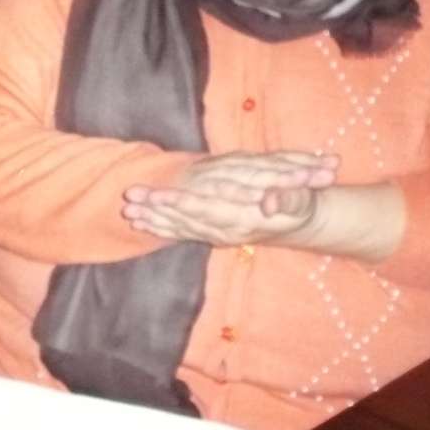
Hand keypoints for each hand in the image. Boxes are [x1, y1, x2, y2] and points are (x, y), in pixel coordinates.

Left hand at [122, 150, 338, 247]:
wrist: (301, 223)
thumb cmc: (301, 204)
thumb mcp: (302, 199)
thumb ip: (288, 199)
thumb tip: (271, 203)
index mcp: (244, 219)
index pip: (206, 210)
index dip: (180, 203)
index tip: (156, 195)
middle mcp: (228, 230)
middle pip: (186, 220)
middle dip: (157, 211)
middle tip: (129, 201)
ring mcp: (220, 234)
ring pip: (182, 228)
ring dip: (154, 221)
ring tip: (128, 213)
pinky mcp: (216, 233)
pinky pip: (185, 233)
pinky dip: (163, 229)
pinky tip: (142, 225)